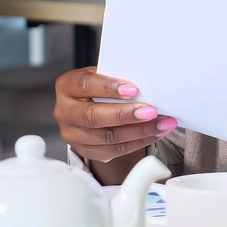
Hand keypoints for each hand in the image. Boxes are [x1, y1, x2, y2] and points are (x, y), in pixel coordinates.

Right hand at [54, 67, 177, 163]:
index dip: (108, 87)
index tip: (134, 89)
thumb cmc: (101, 86)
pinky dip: (137, 143)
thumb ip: (118, 77)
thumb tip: (149, 84)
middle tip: (151, 112)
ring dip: (139, 132)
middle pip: (93, 116)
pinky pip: (113, 151)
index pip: (84, 84)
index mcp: (67, 86)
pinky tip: (154, 134)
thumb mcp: (104, 75)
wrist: (92, 104)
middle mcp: (64, 111)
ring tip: (162, 124)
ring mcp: (72, 134)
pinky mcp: (85, 150)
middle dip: (126, 115)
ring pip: (106, 137)